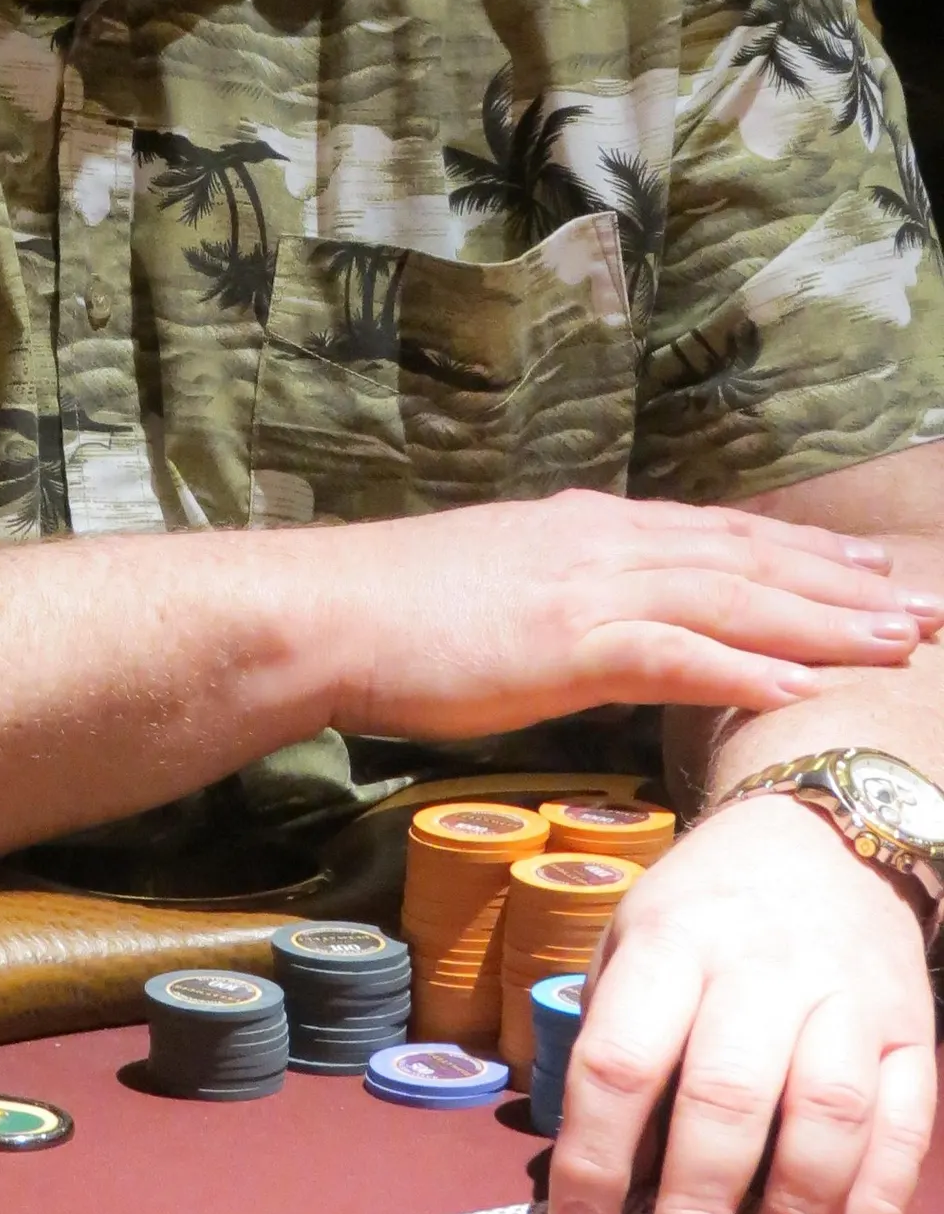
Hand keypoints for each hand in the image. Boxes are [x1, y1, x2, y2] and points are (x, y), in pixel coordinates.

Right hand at [311, 489, 941, 740]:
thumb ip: (567, 598)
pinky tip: (801, 684)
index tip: (870, 569)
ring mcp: (591, 587)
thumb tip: (603, 627)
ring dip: (825, 622)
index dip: (804, 553)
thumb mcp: (504, 588)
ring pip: (734, 597)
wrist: (329, 608)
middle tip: (928, 607)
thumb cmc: (398, 612)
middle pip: (750, 560)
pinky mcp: (568, 640)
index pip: (722, 536)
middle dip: (845, 586)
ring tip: (900, 640)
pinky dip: (745, 665)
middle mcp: (608, 542)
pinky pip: (676, 653)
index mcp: (593, 528)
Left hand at [547, 797, 937, 1213]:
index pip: (623, 1058)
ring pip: (828, 1114)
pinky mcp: (912, 1032)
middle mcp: (761, 966)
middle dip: (697, 1208)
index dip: (593, 1159)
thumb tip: (594, 1175)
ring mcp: (846, 998)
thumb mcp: (631, 935)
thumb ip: (613, 1037)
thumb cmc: (704, 906)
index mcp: (673, 941)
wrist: (820, 835)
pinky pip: (906, 1127)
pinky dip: (876, 1207)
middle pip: (728, 1095)